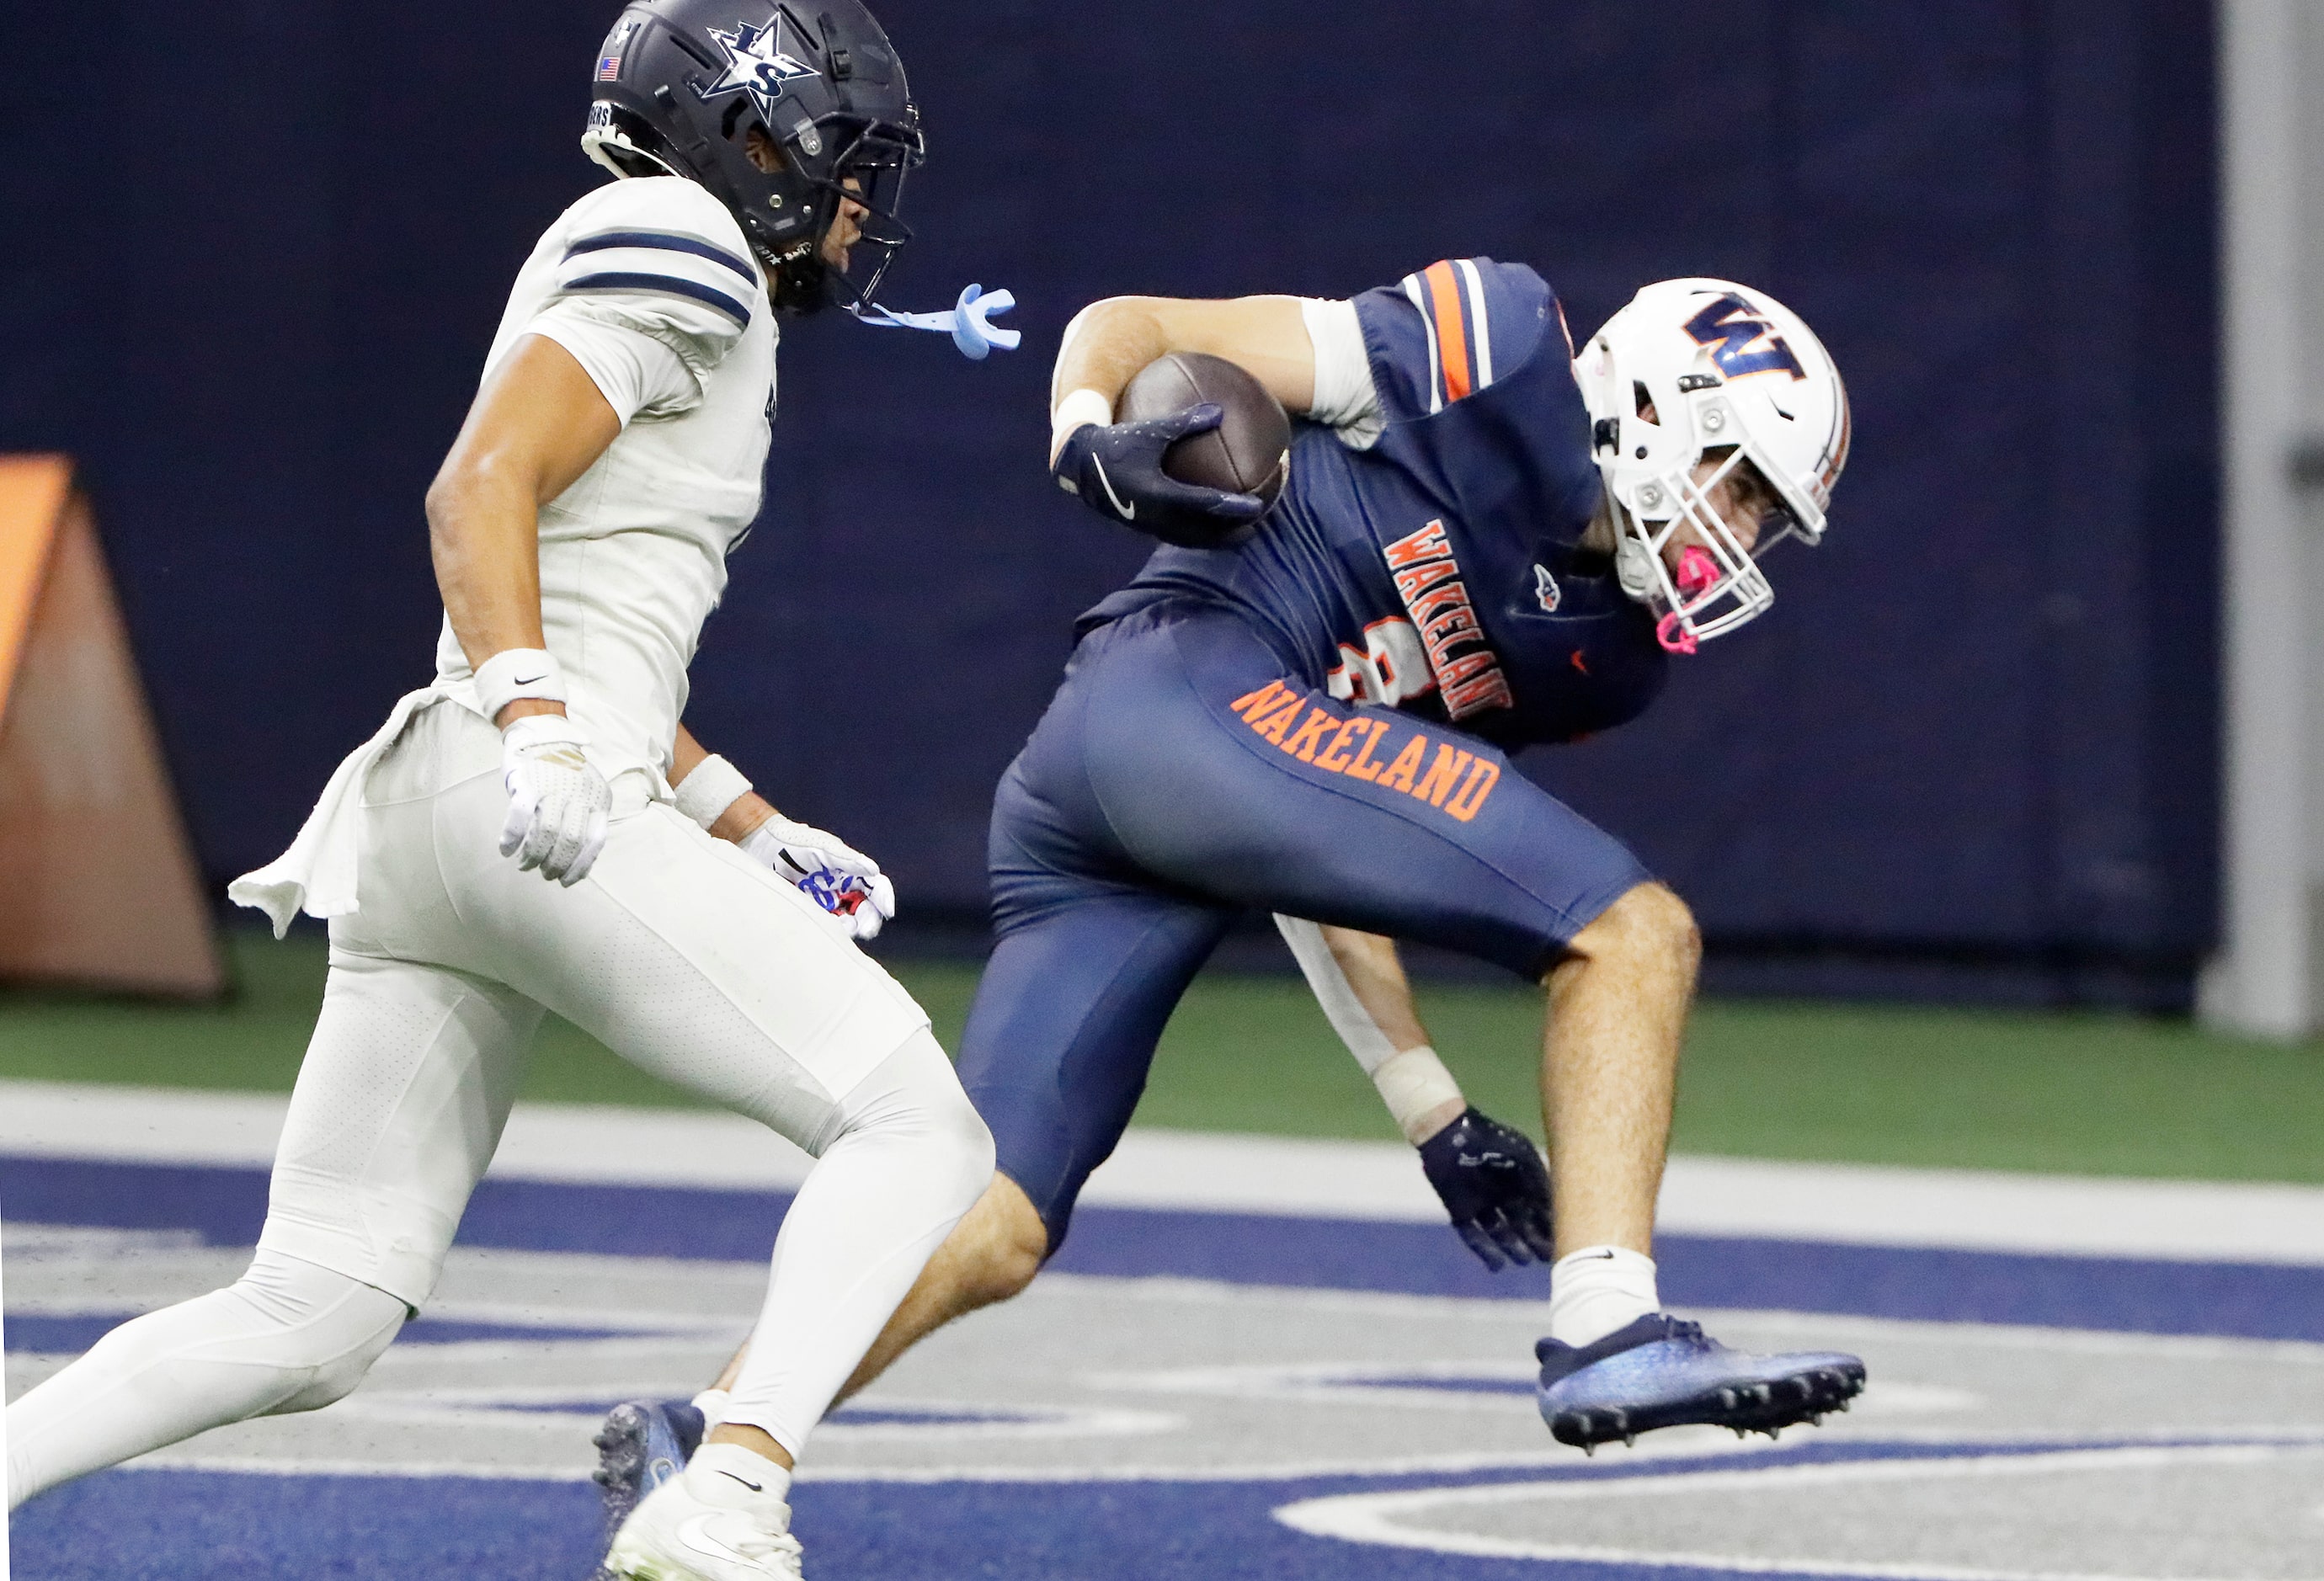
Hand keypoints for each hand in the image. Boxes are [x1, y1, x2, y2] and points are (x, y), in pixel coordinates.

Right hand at [498, 714, 610, 885]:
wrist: (542, 734)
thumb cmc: (563, 774)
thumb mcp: (585, 796)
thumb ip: (583, 824)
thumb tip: (578, 866)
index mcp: (598, 799)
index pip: (595, 841)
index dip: (580, 867)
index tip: (566, 881)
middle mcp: (579, 794)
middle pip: (570, 840)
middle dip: (555, 865)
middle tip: (543, 873)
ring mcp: (553, 787)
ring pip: (546, 832)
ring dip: (533, 855)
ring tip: (525, 864)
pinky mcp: (528, 782)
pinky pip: (520, 816)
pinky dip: (512, 838)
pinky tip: (506, 850)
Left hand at [738, 814, 896, 942]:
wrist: (761, 847)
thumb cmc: (795, 842)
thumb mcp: (824, 849)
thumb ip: (849, 860)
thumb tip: (874, 871)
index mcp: (850, 871)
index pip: (875, 887)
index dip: (884, 898)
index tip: (886, 911)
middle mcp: (841, 888)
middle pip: (865, 909)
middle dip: (869, 920)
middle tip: (864, 929)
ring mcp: (825, 901)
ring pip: (848, 921)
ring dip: (851, 928)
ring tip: (842, 928)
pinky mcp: (809, 911)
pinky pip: (826, 926)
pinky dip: (831, 931)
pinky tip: (826, 931)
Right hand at [1051, 404, 1265, 547]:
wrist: (1079, 466)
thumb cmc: (1117, 441)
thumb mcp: (1150, 430)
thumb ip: (1185, 422)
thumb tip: (1220, 411)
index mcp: (1159, 493)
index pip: (1205, 504)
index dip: (1233, 507)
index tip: (1257, 506)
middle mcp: (1155, 515)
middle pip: (1201, 531)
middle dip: (1229, 533)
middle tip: (1256, 528)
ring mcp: (1147, 524)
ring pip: (1188, 539)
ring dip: (1214, 540)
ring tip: (1238, 537)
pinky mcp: (1141, 525)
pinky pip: (1174, 536)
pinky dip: (1195, 535)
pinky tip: (1207, 529)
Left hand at [1418, 1107, 1555, 1271]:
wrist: (1449, 1131)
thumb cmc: (1492, 1140)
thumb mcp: (1524, 1158)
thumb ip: (1541, 1182)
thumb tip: (1558, 1211)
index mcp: (1520, 1180)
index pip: (1539, 1209)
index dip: (1550, 1225)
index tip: (1564, 1241)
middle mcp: (1503, 1194)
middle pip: (1522, 1224)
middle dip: (1535, 1241)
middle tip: (1546, 1256)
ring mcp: (1481, 1203)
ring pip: (1500, 1232)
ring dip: (1513, 1247)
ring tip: (1524, 1260)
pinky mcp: (1459, 1210)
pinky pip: (1473, 1235)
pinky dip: (1485, 1251)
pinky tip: (1498, 1266)